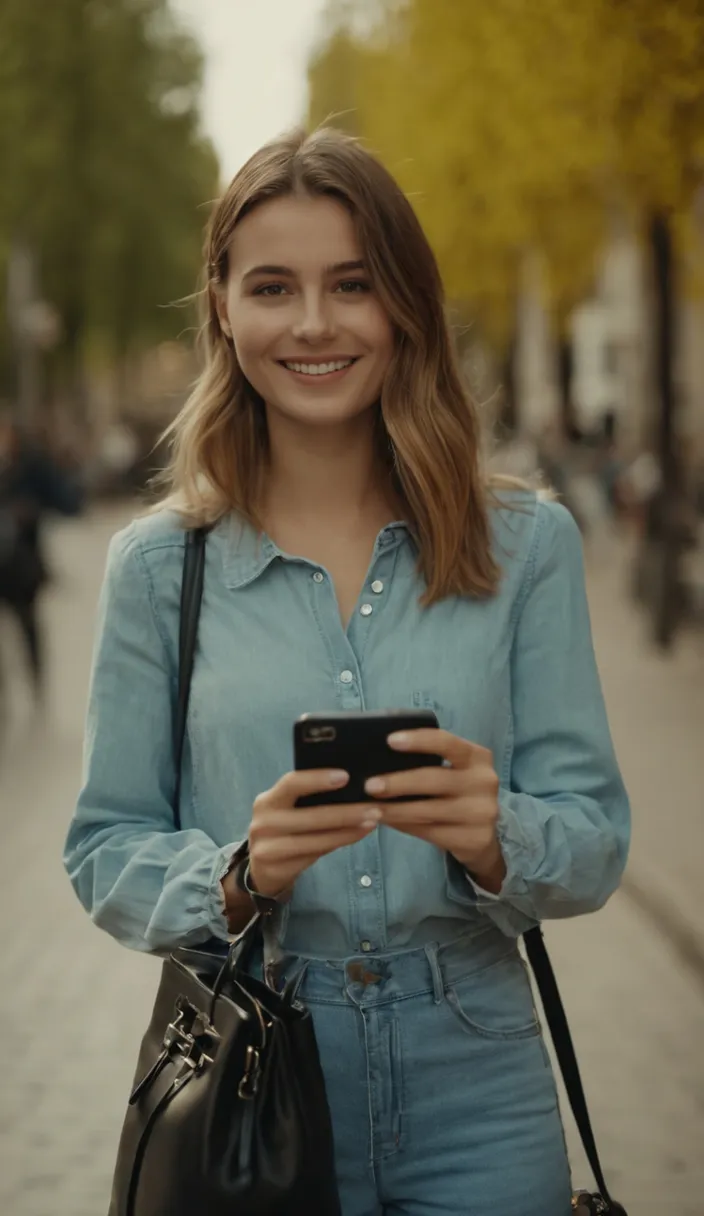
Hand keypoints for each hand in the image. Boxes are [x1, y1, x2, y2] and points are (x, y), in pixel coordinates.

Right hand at [247, 770, 381, 898]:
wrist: (261, 869)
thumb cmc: (283, 830)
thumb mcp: (286, 810)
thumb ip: (306, 799)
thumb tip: (349, 783)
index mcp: (267, 801)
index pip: (291, 783)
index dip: (318, 779)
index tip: (346, 776)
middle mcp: (263, 823)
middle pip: (310, 815)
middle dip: (346, 811)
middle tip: (374, 807)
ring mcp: (267, 849)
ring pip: (317, 839)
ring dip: (349, 830)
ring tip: (372, 821)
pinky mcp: (277, 869)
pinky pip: (316, 854)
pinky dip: (340, 842)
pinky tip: (358, 835)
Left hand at [364, 729, 505, 892]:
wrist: (483, 835)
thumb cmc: (457, 792)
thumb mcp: (454, 771)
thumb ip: (430, 762)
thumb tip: (380, 761)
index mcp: (477, 757)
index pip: (447, 743)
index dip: (419, 741)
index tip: (390, 740)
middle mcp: (484, 782)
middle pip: (434, 779)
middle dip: (398, 782)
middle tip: (370, 786)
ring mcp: (482, 812)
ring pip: (428, 810)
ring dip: (395, 810)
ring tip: (371, 808)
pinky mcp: (474, 838)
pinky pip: (430, 832)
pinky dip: (404, 826)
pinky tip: (388, 822)